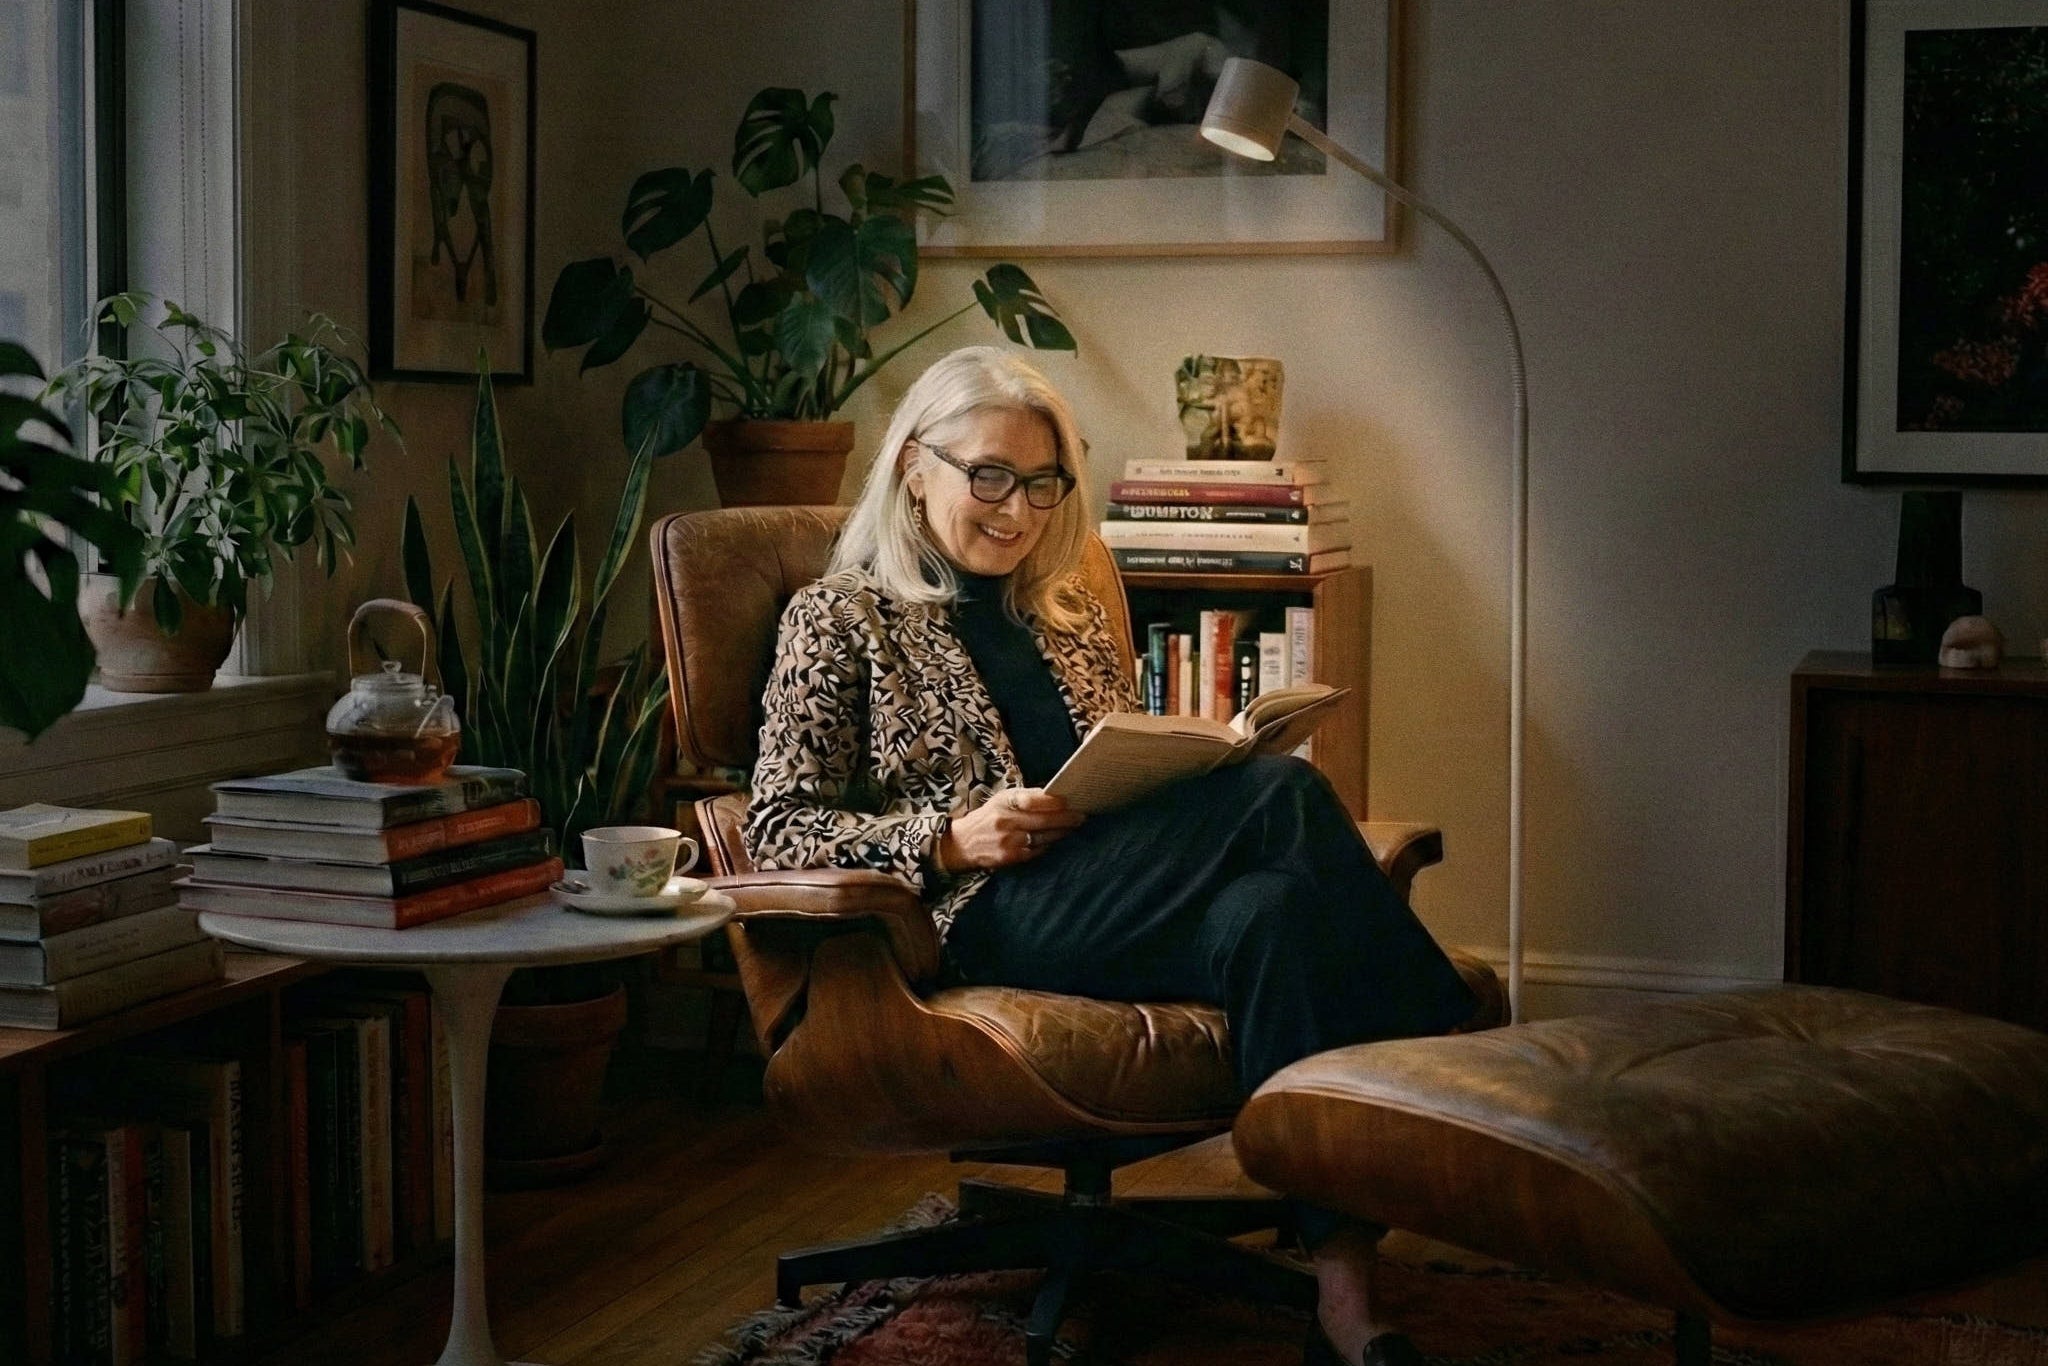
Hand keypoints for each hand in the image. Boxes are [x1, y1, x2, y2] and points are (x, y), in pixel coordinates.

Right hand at [939, 788, 1084, 870]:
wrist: (962, 843)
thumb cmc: (989, 817)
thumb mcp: (1002, 800)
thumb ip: (1026, 797)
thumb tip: (1055, 795)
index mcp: (1004, 802)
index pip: (1032, 800)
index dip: (1053, 801)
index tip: (1069, 800)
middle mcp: (1006, 821)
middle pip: (1043, 820)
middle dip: (1066, 818)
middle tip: (1082, 816)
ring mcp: (1008, 841)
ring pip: (1043, 837)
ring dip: (1061, 832)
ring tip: (1074, 827)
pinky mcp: (1010, 857)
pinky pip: (1036, 851)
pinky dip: (1048, 845)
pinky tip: (1056, 840)